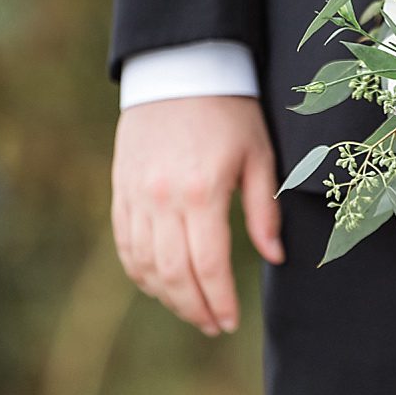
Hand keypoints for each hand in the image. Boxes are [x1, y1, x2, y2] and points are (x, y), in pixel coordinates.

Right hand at [111, 95, 284, 335]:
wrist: (179, 68)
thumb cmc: (229, 109)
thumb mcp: (258, 155)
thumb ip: (264, 211)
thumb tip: (274, 257)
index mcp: (202, 192)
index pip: (208, 265)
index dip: (220, 300)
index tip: (231, 321)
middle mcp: (162, 199)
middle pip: (173, 274)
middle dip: (194, 308)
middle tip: (213, 325)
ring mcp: (136, 195)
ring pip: (144, 264)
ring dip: (167, 295)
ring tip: (191, 310)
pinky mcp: (121, 189)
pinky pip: (124, 243)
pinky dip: (139, 271)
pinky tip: (158, 284)